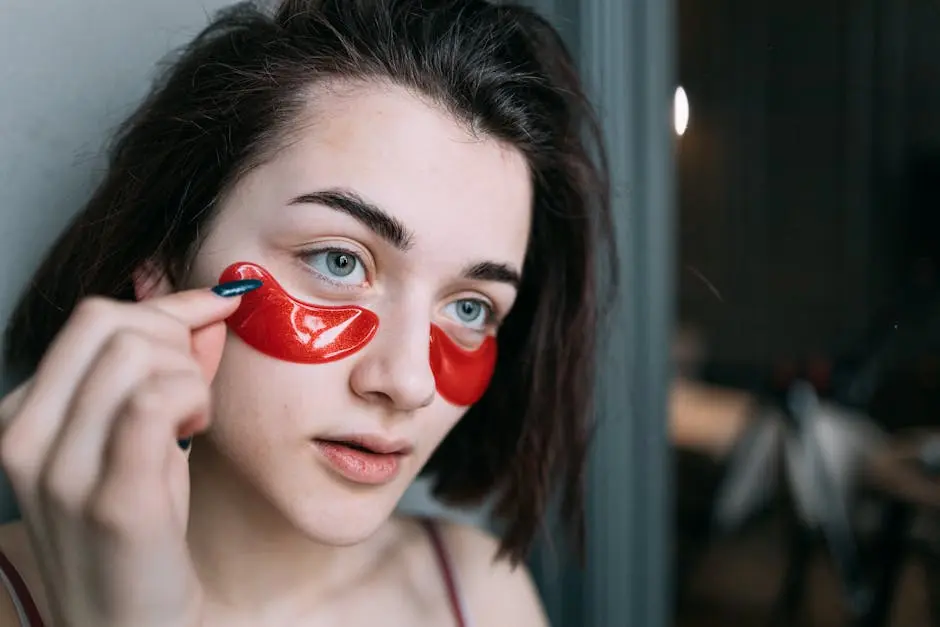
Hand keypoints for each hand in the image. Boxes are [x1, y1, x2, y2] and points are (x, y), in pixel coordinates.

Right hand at [0, 288, 242, 626]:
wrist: (128, 626)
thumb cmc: (138, 532)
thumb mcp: (142, 438)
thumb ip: (168, 369)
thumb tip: (207, 308)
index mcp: (23, 417)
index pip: (93, 319)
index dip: (166, 305)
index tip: (217, 305)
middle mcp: (25, 437)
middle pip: (111, 324)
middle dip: (175, 336)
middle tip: (195, 388)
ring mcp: (61, 470)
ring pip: (137, 356)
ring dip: (188, 375)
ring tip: (192, 421)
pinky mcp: (112, 499)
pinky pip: (153, 401)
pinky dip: (190, 398)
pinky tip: (195, 429)